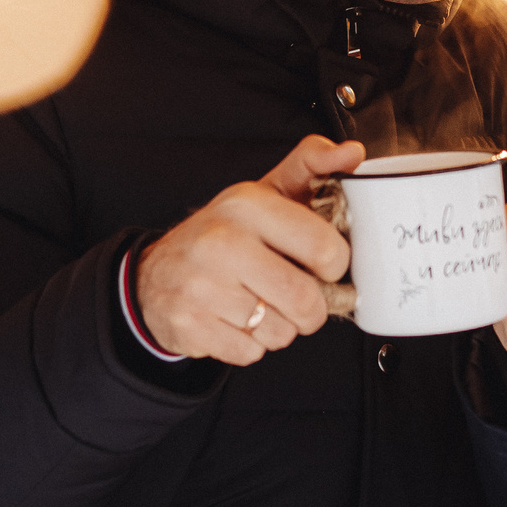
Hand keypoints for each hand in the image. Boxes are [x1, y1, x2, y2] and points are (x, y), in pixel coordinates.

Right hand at [136, 136, 359, 364]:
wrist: (155, 274)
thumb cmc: (223, 234)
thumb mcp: (262, 193)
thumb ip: (310, 166)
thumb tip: (351, 153)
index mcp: (246, 204)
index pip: (325, 248)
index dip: (334, 266)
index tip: (323, 265)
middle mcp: (222, 241)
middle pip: (305, 299)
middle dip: (312, 310)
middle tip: (299, 299)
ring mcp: (201, 285)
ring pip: (280, 331)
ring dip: (279, 328)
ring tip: (258, 305)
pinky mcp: (190, 323)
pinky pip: (251, 353)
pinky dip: (250, 345)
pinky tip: (234, 321)